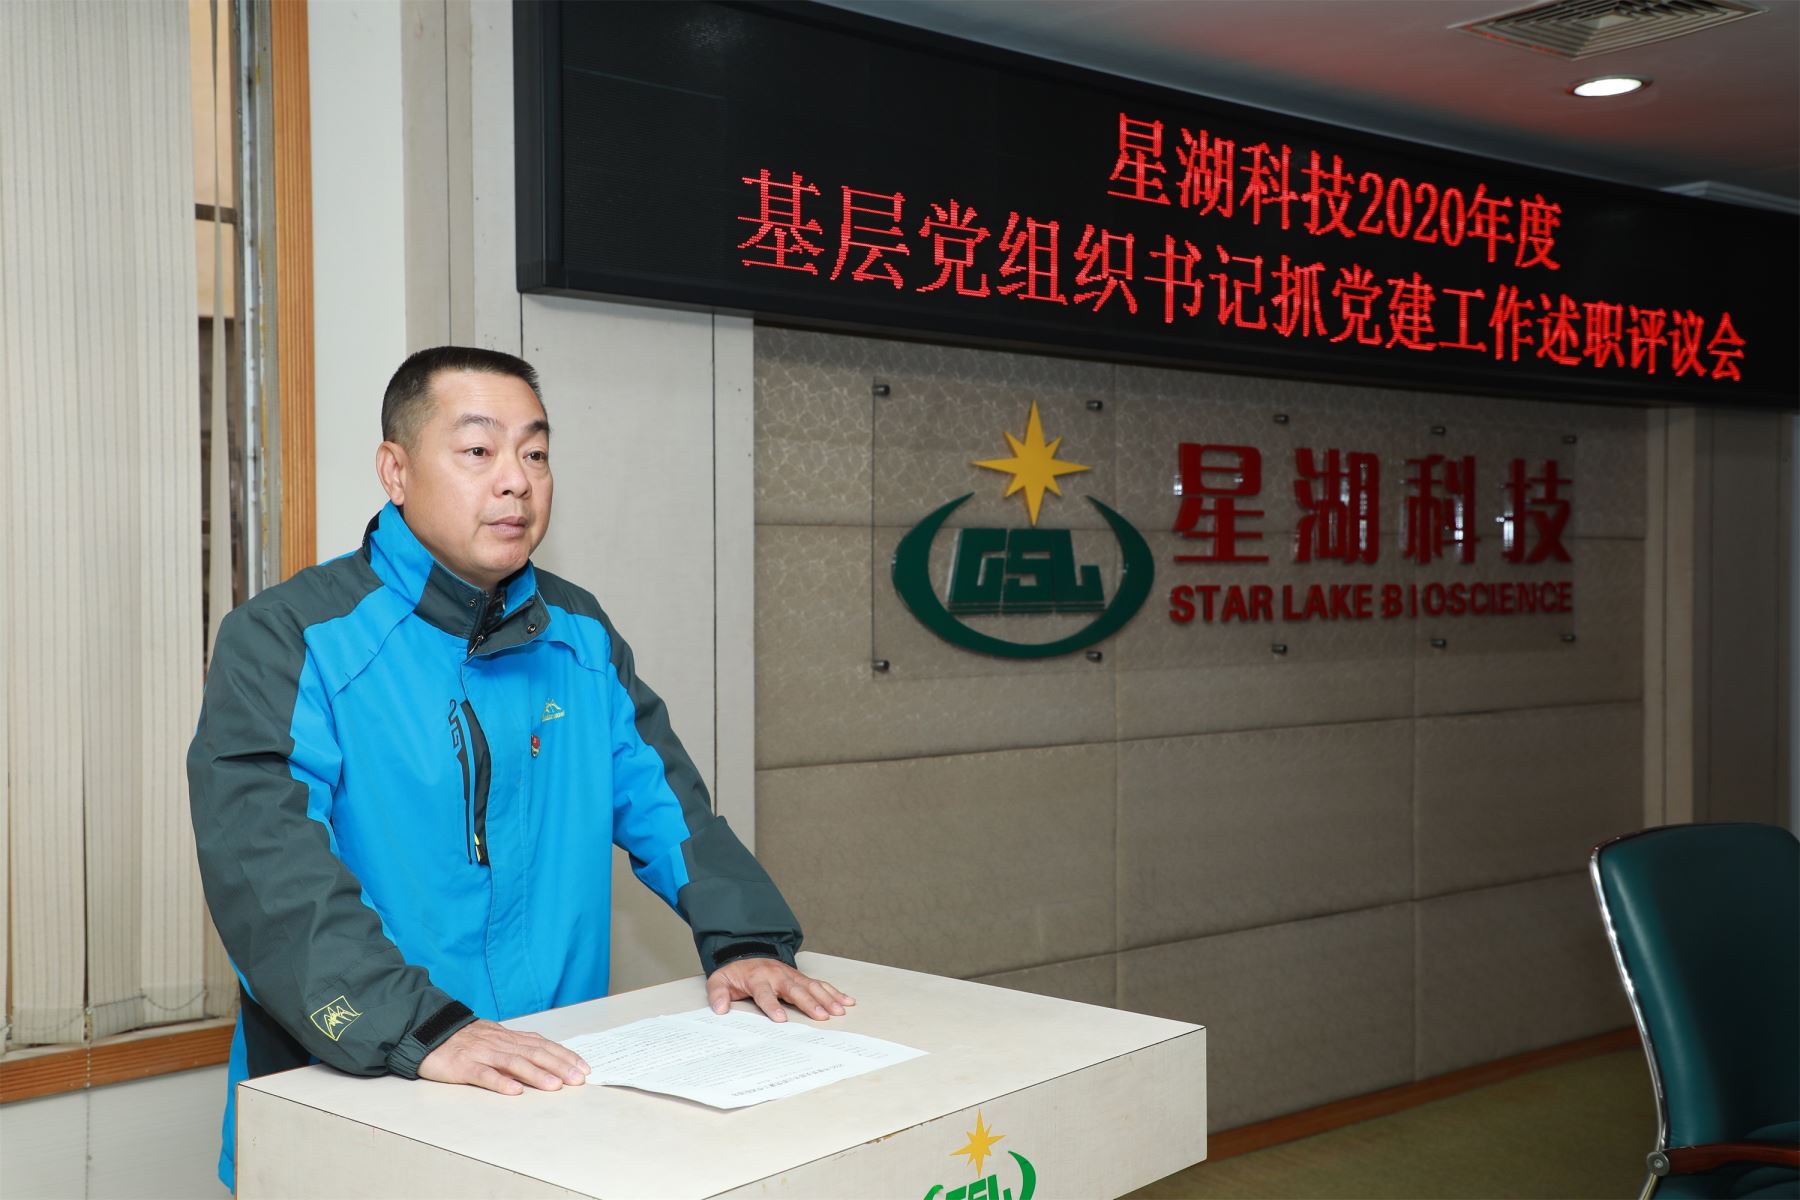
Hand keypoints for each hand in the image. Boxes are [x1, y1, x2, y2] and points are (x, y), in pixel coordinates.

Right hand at [417, 1018, 589, 1094]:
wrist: (429, 1033)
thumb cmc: (465, 1040)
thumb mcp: (495, 1039)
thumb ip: (517, 1047)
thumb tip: (546, 1057)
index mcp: (509, 1038)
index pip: (543, 1045)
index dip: (564, 1056)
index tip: (583, 1067)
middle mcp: (500, 1043)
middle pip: (534, 1053)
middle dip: (559, 1066)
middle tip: (577, 1079)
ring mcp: (482, 1054)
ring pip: (513, 1063)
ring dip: (536, 1075)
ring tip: (554, 1086)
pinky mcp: (463, 1066)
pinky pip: (483, 1074)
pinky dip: (500, 1082)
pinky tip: (514, 1091)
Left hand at [706, 958, 855, 1022]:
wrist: (747, 951)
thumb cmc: (736, 972)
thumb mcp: (720, 980)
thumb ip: (717, 994)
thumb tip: (719, 1009)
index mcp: (758, 978)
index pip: (765, 993)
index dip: (773, 1006)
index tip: (781, 1019)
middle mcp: (778, 975)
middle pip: (795, 990)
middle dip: (810, 1003)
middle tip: (822, 1016)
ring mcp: (792, 975)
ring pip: (812, 986)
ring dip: (827, 998)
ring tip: (839, 1011)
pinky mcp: (801, 977)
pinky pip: (819, 983)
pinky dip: (834, 991)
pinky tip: (846, 1000)